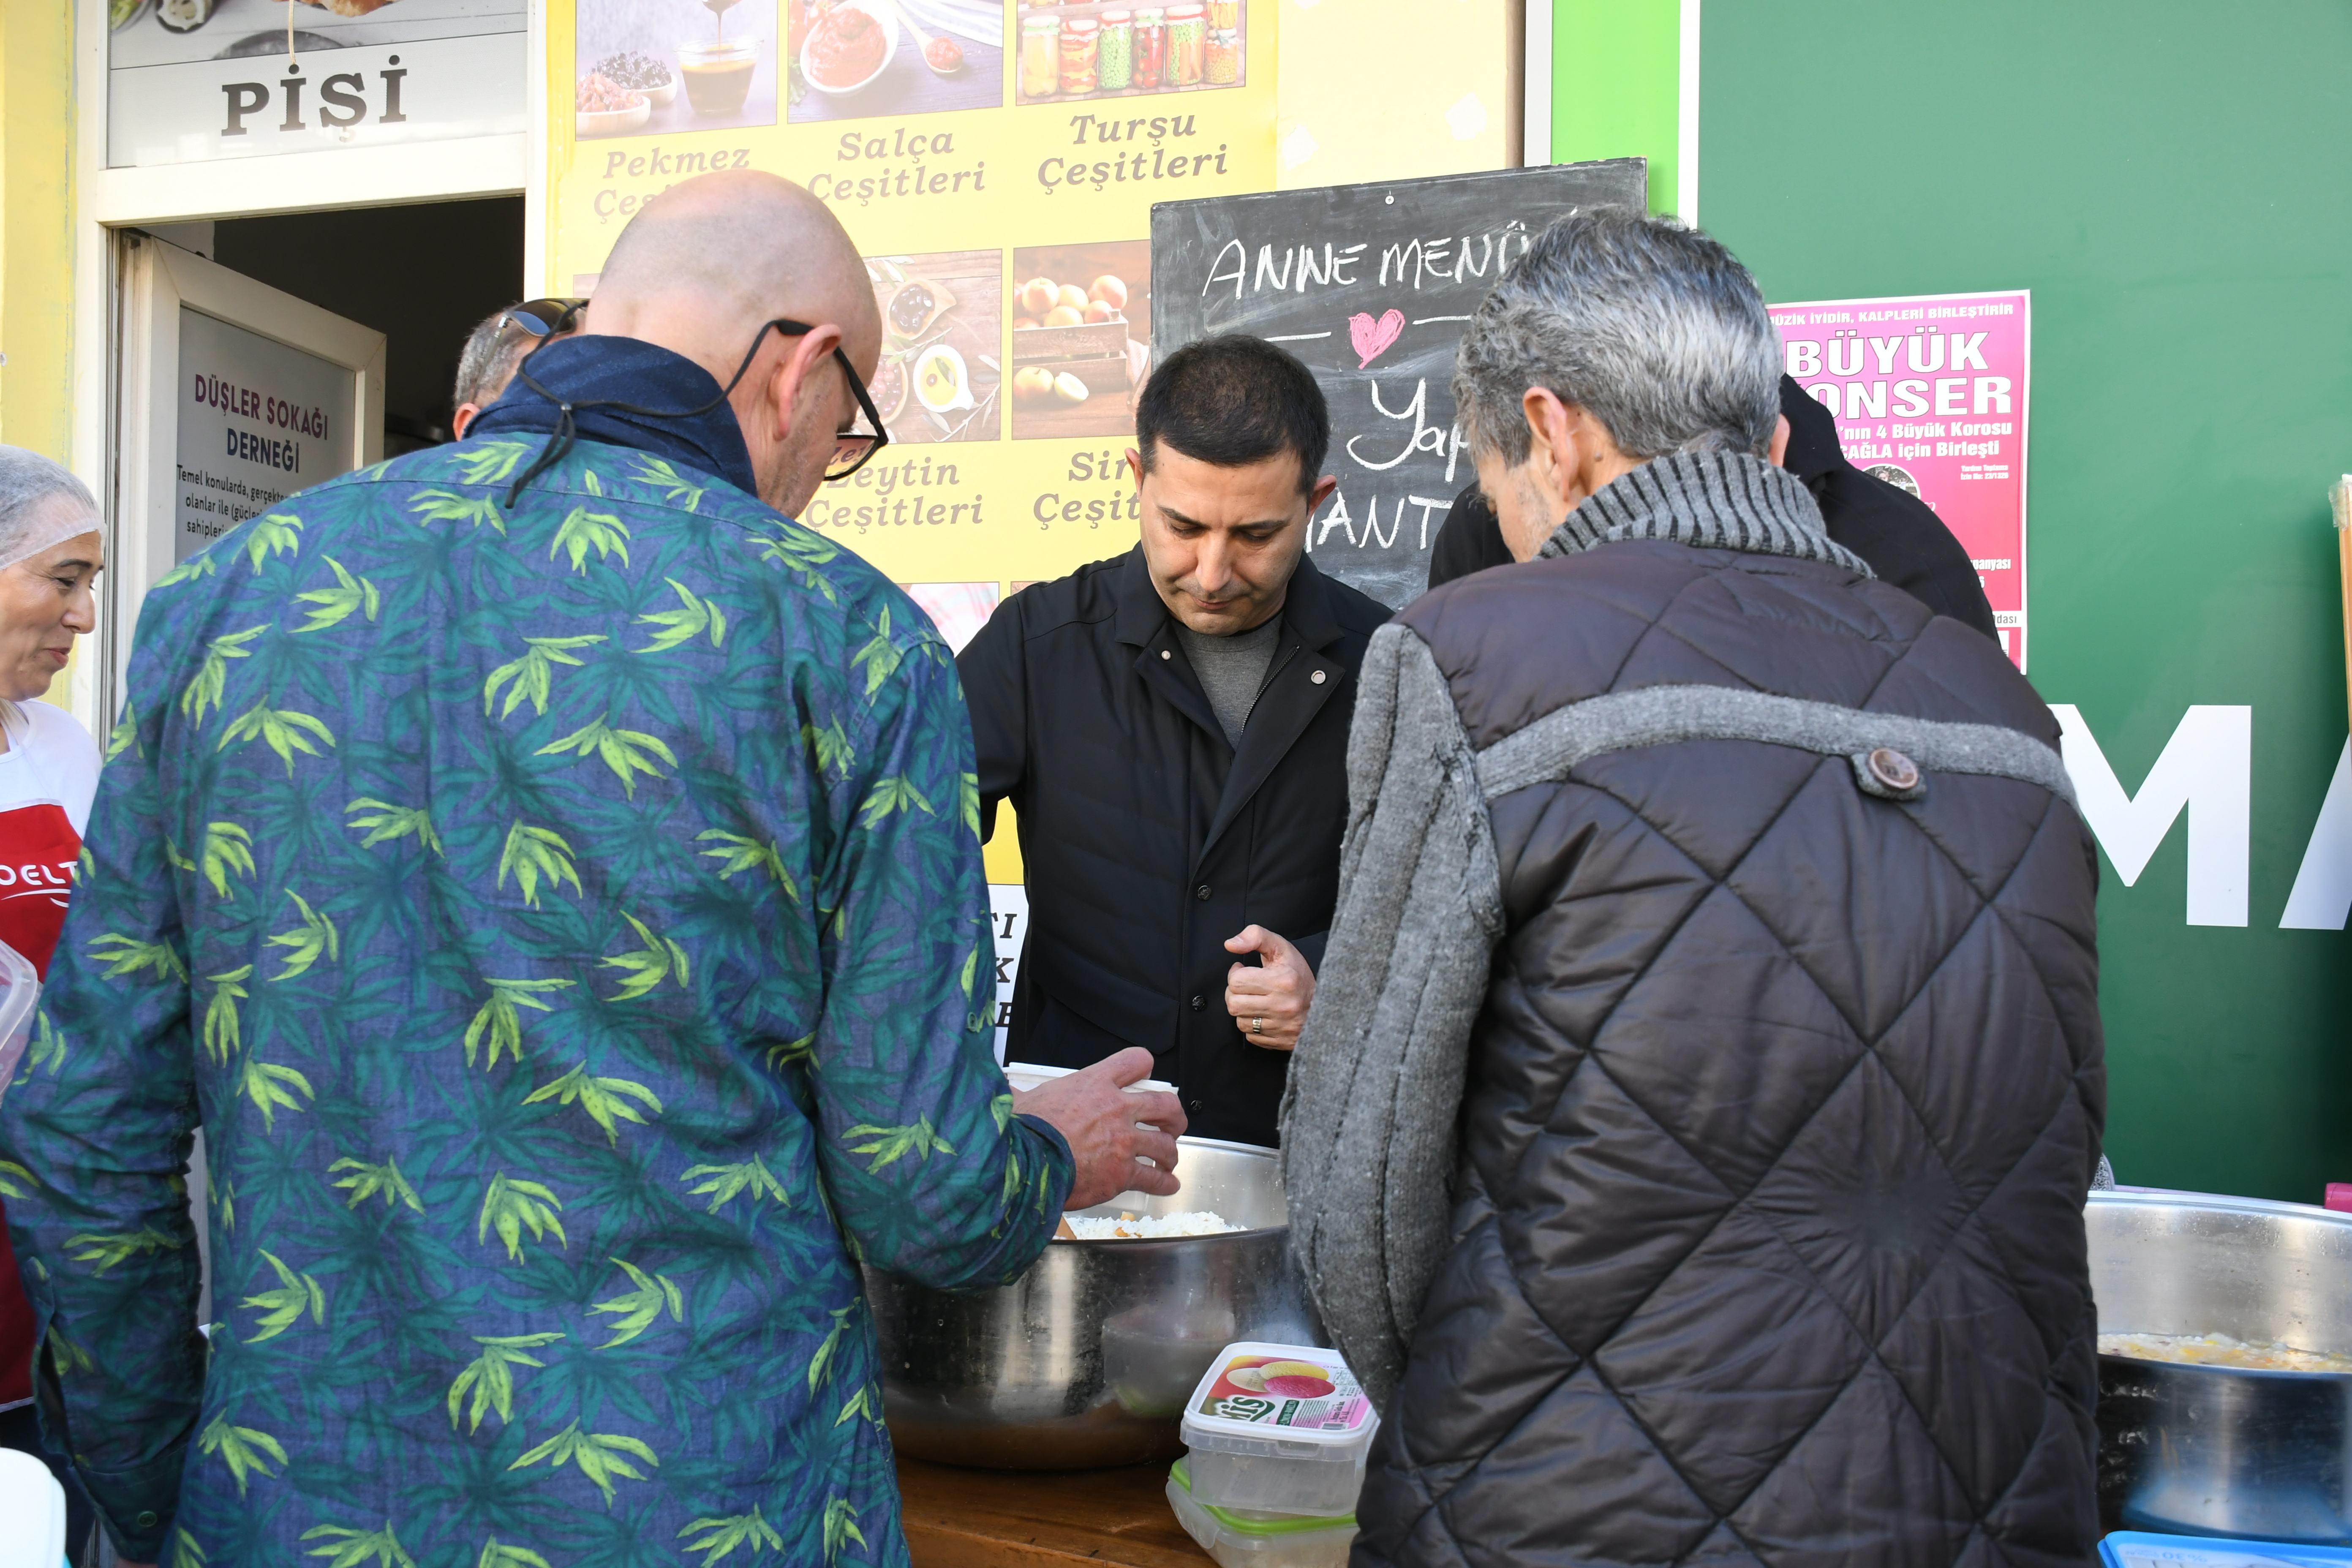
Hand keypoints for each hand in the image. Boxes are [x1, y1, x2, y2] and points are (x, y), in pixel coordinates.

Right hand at [1012, 1047, 1186, 1210]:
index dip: (1145, 1067)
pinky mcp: (1124, 1173)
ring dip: (1170, 1152)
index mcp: (1095, 1084)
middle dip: (1173, 1115)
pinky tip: (1167, 1184)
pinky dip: (1164, 1182)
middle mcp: (1117, 1109)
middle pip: (1164, 1104)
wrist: (1026, 1164)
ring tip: (1167, 1159)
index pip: (1135, 1062)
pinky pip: (1155, 1178)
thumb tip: (1005, 1089)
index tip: (1147, 1076)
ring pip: (1164, 1144)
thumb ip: (1022, 1093)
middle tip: (1170, 1123)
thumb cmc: (1025, 1131)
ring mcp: (1124, 1142)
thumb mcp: (1024, 1100)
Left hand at [1225, 926, 1313, 1050]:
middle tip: (1246, 986)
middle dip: (1235, 993)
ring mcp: (1282, 1027)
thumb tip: (1230, 944)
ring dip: (1243, 1010)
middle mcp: (1283, 1006)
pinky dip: (1253, 1026)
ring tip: (1255, 1000)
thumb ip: (1255, 936)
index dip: (1236, 973)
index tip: (1244, 971)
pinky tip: (1263, 1014)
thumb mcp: (1280, 947)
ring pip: (1240, 1021)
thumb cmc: (1297, 973)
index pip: (1236, 981)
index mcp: (1283, 981)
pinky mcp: (1280, 1041)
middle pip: (1233, 1003)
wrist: (1325, 1002)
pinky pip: (1250, 1036)